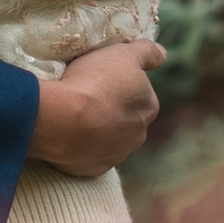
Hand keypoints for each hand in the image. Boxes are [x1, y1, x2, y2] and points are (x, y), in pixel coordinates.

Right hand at [31, 40, 164, 178]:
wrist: (61, 120)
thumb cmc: (94, 81)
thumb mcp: (123, 54)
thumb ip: (147, 52)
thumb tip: (162, 54)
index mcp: (148, 108)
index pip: (140, 93)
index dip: (121, 84)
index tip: (101, 79)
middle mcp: (138, 135)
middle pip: (125, 118)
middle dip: (110, 109)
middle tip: (86, 96)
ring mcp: (115, 155)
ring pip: (108, 139)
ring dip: (96, 129)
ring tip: (73, 115)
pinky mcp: (92, 170)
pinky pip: (88, 155)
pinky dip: (80, 146)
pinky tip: (67, 134)